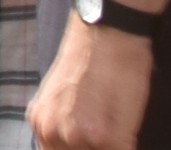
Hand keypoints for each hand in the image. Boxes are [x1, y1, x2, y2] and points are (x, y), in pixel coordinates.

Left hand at [29, 16, 151, 149]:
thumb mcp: (61, 96)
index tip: (91, 143)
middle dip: (96, 149)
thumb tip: (69, 145)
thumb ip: (60, 125)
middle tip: (107, 140)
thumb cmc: (90, 60)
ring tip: (119, 135)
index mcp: (40, 123)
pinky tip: (130, 139)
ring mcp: (79, 137)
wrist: (108, 32)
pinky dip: (128, 147)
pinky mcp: (108, 138)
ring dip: (111, 148)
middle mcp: (52, 132)